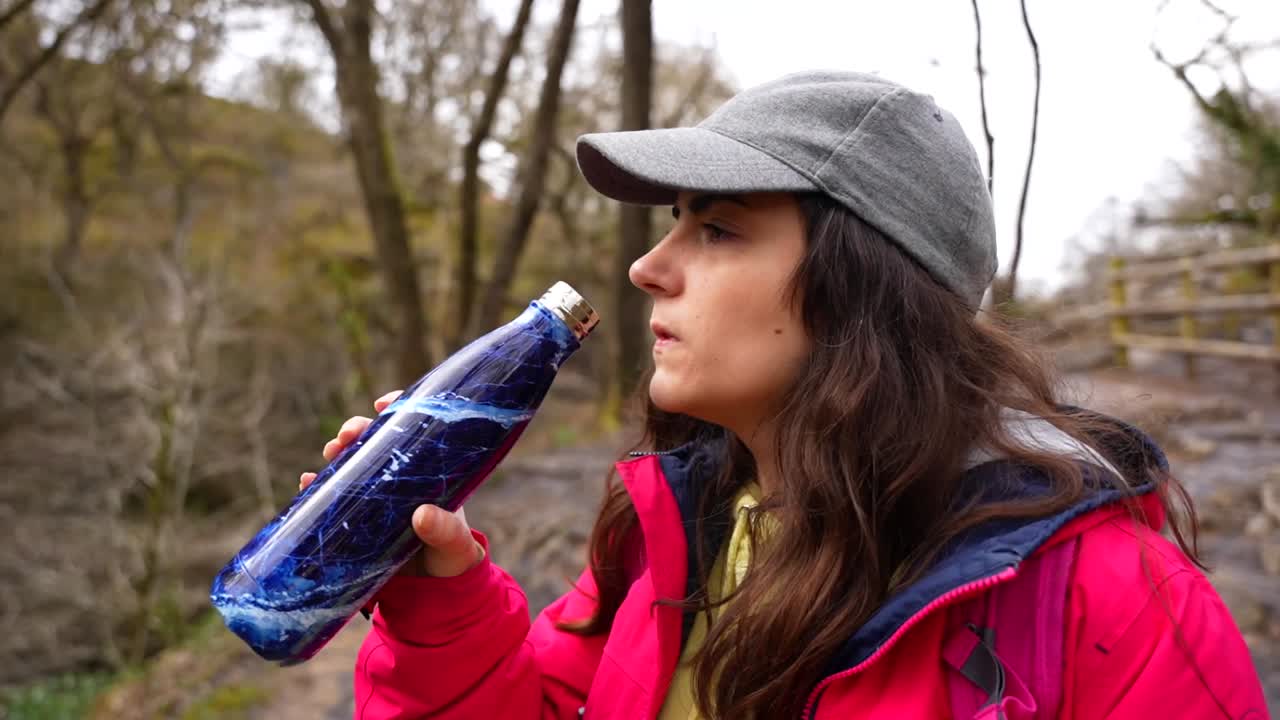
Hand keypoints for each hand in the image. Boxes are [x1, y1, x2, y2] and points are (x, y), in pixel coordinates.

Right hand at [299, 389, 485, 577]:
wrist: (434, 591)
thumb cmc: (452, 556)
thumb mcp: (454, 543)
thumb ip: (445, 530)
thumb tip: (422, 515)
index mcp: (429, 472)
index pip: (416, 428)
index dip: (399, 408)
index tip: (383, 403)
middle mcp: (401, 476)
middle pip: (376, 440)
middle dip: (358, 429)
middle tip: (347, 434)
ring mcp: (377, 494)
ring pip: (353, 462)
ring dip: (338, 453)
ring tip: (330, 453)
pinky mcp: (358, 517)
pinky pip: (335, 495)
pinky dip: (319, 486)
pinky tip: (307, 483)